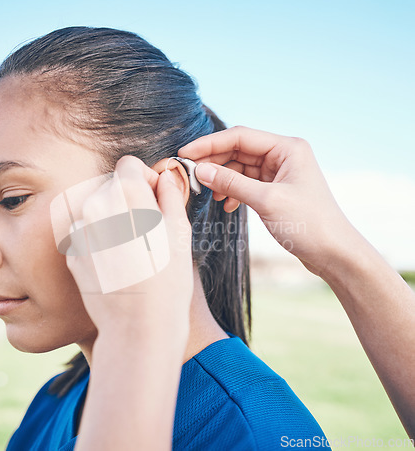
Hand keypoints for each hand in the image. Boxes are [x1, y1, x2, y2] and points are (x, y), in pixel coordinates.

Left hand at [65, 155, 192, 339]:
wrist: (138, 327)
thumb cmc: (167, 282)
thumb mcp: (180, 233)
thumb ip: (170, 196)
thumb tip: (165, 176)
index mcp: (127, 195)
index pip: (129, 165)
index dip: (144, 179)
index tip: (153, 198)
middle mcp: (97, 206)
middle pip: (111, 186)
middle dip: (128, 199)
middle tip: (146, 229)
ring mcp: (80, 230)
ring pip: (96, 209)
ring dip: (111, 219)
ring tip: (130, 249)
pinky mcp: (71, 251)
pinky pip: (85, 232)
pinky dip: (98, 239)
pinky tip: (115, 262)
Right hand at [178, 126, 353, 275]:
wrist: (333, 253)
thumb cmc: (309, 224)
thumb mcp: (266, 201)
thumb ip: (231, 183)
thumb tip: (200, 170)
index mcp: (287, 148)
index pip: (240, 137)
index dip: (210, 144)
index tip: (185, 153)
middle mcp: (283, 155)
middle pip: (238, 150)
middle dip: (214, 162)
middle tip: (190, 174)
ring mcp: (279, 173)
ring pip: (240, 168)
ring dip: (222, 179)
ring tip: (207, 194)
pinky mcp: (275, 190)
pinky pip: (247, 183)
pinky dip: (233, 191)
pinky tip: (226, 205)